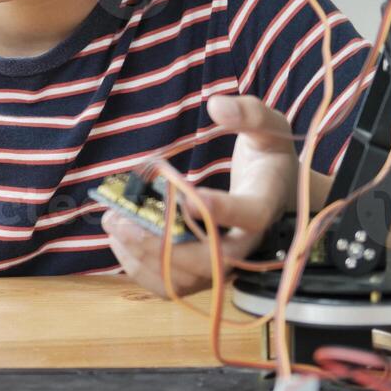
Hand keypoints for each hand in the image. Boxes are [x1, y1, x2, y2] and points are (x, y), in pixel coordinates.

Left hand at [103, 95, 297, 297]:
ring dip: (143, 256)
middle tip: (122, 218)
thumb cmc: (270, 159)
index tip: (188, 199)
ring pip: (185, 278)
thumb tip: (217, 106)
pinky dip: (140, 267)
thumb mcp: (270, 128)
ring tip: (113, 222)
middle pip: (210, 260)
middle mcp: (247, 244)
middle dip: (161, 243)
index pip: (248, 215)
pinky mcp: (203, 273)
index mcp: (265, 205)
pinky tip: (120, 238)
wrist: (277, 196)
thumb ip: (249, 114)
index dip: (220, 210)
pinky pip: (170, 284)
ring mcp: (224, 264)